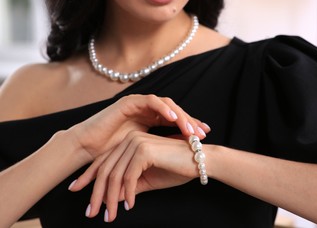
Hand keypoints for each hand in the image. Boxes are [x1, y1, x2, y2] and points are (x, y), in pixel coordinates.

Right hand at [68, 94, 208, 160]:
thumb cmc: (112, 152)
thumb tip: (179, 155)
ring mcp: (138, 104)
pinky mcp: (129, 102)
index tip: (204, 136)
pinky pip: (150, 101)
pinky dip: (163, 108)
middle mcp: (147, 110)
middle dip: (189, 121)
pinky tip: (173, 118)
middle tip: (202, 133)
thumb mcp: (141, 150)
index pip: (175, 120)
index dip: (190, 126)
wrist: (88, 148)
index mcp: (150, 120)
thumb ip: (158, 147)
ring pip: (166, 105)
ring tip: (190, 129)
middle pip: (174, 112)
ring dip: (180, 115)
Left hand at [70, 132, 202, 221]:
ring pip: (115, 175)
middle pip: (106, 169)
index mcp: (129, 143)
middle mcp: (130, 140)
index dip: (90, 178)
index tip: (78, 193)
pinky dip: (127, 193)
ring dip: (111, 198)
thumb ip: (130, 185)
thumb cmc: (176, 169)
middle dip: (97, 193)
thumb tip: (113, 198)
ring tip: (109, 215)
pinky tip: (129, 205)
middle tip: (91, 213)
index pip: (104, 162)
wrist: (199, 162)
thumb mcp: (148, 179)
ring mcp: (136, 143)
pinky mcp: (144, 150)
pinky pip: (129, 176)